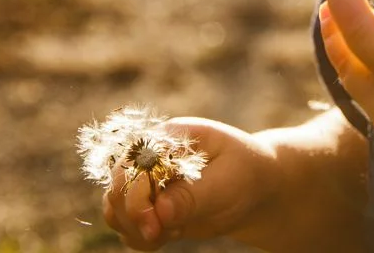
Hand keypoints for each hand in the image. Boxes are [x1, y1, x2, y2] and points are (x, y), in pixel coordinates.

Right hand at [101, 118, 274, 249]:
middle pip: (117, 185)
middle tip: (159, 234)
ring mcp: (149, 181)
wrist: (257, 189)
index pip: (134, 161)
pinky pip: (128, 225)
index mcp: (170, 137)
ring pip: (116, 208)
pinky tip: (169, 234)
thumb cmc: (247, 174)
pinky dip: (140, 237)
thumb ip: (193, 196)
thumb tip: (160, 211)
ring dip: (135, 227)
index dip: (135, 194)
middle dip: (132, 215)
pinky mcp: (151, 205)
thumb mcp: (227, 182)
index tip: (153, 224)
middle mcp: (152, 156)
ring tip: (170, 232)